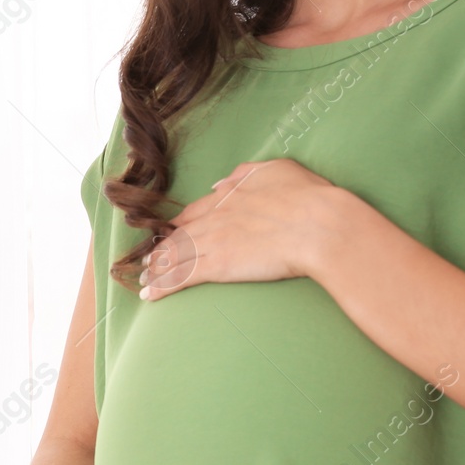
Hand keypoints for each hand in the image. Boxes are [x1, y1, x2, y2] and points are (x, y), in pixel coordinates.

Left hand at [140, 159, 342, 300]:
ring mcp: (213, 242)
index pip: (193, 212)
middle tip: (148, 263)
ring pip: (174, 257)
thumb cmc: (308, 197)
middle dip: (160, 251)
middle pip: (178, 236)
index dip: (178, 226)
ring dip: (156, 270)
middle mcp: (215, 217)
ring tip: (145, 281)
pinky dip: (162, 287)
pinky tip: (149, 295)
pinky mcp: (217, 266)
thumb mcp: (277, 170)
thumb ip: (246, 174)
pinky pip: (181, 277)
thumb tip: (221, 183)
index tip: (169, 234)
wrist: (318, 225)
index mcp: (229, 195)